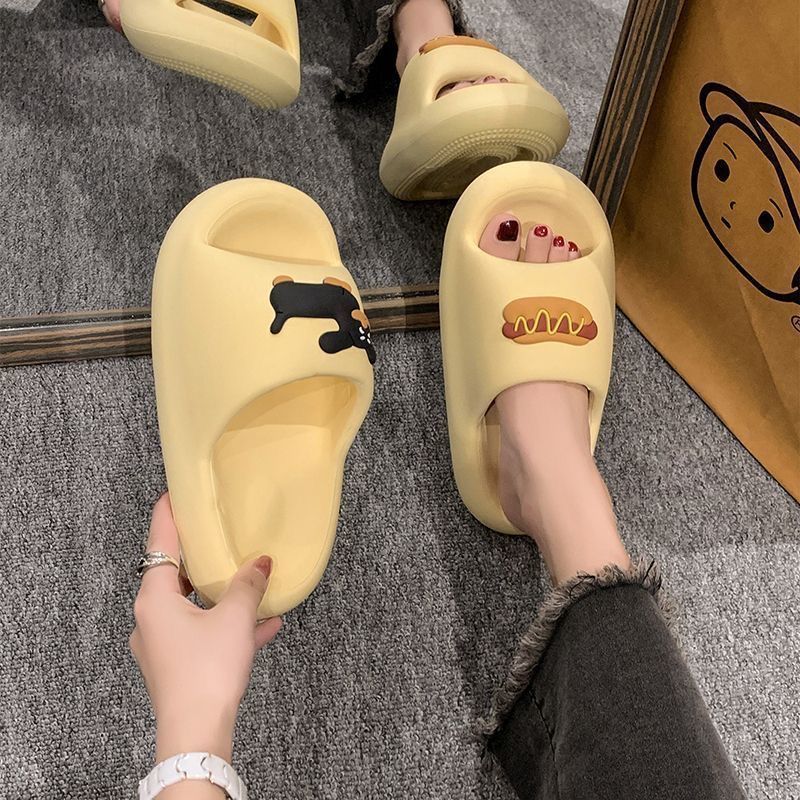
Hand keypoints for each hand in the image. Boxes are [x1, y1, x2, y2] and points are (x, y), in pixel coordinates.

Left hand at [130, 494, 280, 763]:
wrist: (197, 733)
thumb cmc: (208, 670)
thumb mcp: (235, 618)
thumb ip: (248, 584)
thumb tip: (261, 562)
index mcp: (154, 598)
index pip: (160, 543)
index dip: (168, 515)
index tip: (173, 492)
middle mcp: (150, 617)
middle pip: (175, 575)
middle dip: (202, 558)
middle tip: (219, 534)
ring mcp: (161, 644)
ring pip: (191, 606)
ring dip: (220, 595)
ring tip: (251, 583)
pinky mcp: (174, 666)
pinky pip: (202, 634)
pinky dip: (225, 625)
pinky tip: (264, 625)